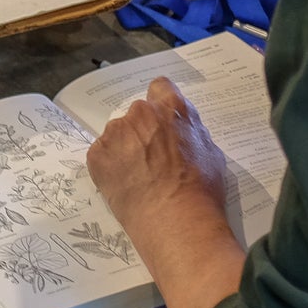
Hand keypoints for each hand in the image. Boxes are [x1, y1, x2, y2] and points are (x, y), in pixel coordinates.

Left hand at [86, 78, 233, 237]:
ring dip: (125, 148)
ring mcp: (115, 133)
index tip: (162, 120)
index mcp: (170, 107)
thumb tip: (182, 129)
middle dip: (143, 130)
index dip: (161, 103)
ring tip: (138, 177)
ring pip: (118, 134)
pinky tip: (126, 185)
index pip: (160, 87)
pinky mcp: (97, 155)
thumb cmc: (200, 189)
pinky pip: (102, 154)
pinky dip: (110, 166)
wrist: (175, 220)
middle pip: (138, 114)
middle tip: (152, 158)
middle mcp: (140, 113)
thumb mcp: (211, 151)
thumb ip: (191, 131)